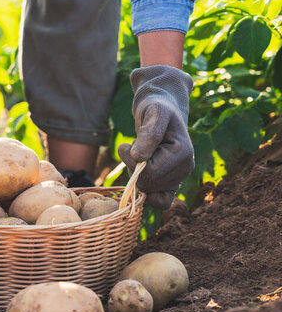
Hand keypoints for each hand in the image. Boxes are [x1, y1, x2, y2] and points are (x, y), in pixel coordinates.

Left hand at [117, 65, 193, 209]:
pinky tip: (139, 174)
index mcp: (183, 154)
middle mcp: (185, 169)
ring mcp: (178, 178)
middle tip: (135, 149)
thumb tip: (139, 158)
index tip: (127, 145)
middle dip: (133, 169)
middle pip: (148, 185)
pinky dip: (146, 193)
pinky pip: (160, 203)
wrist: (161, 109)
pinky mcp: (170, 183)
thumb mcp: (152, 113)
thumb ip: (148, 134)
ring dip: (137, 176)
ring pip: (149, 193)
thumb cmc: (156, 108)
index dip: (131, 162)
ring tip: (141, 157)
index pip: (150, 174)